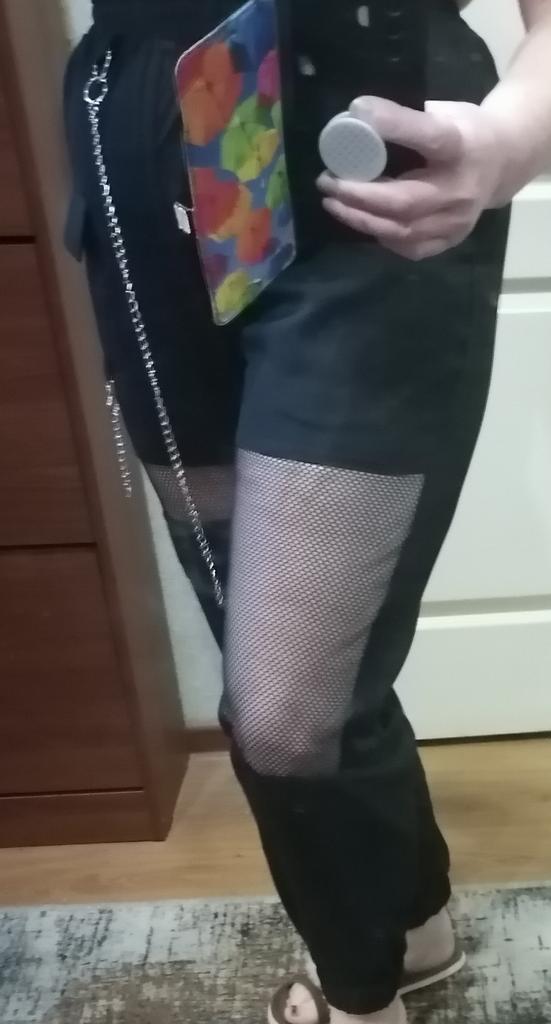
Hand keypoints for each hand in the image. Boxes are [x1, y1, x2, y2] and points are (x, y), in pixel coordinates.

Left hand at [317, 96, 512, 260]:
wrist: (504, 161)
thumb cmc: (465, 132)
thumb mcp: (445, 112)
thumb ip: (408, 118)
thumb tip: (357, 116)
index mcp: (461, 146)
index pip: (427, 136)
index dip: (393, 125)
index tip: (358, 113)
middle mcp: (460, 189)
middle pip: (403, 201)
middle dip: (357, 195)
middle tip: (327, 182)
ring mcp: (457, 221)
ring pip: (401, 231)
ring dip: (361, 219)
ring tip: (334, 203)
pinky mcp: (451, 239)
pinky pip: (409, 248)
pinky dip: (381, 236)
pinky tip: (363, 221)